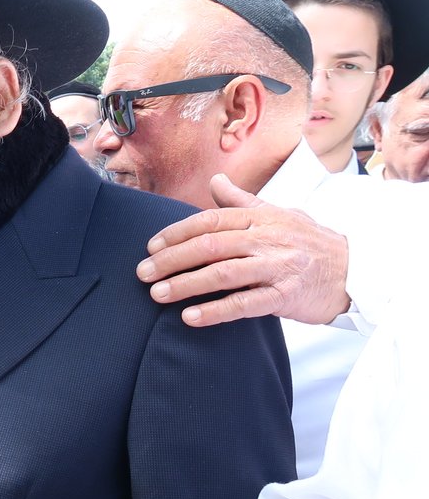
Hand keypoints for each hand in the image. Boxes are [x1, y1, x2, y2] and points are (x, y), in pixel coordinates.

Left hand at [137, 173, 350, 326]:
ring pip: (221, 273)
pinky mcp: (285, 296)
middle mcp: (266, 239)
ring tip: (157, 295)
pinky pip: (244, 304)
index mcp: (261, 218)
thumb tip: (215, 181)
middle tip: (143, 273)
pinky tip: (189, 317)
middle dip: (171, 260)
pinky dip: (214, 311)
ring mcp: (276, 267)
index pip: (209, 221)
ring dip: (184, 284)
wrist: (355, 271)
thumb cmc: (310, 242)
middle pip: (209, 246)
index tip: (150, 247)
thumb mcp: (279, 214)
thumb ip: (242, 202)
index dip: (176, 233)